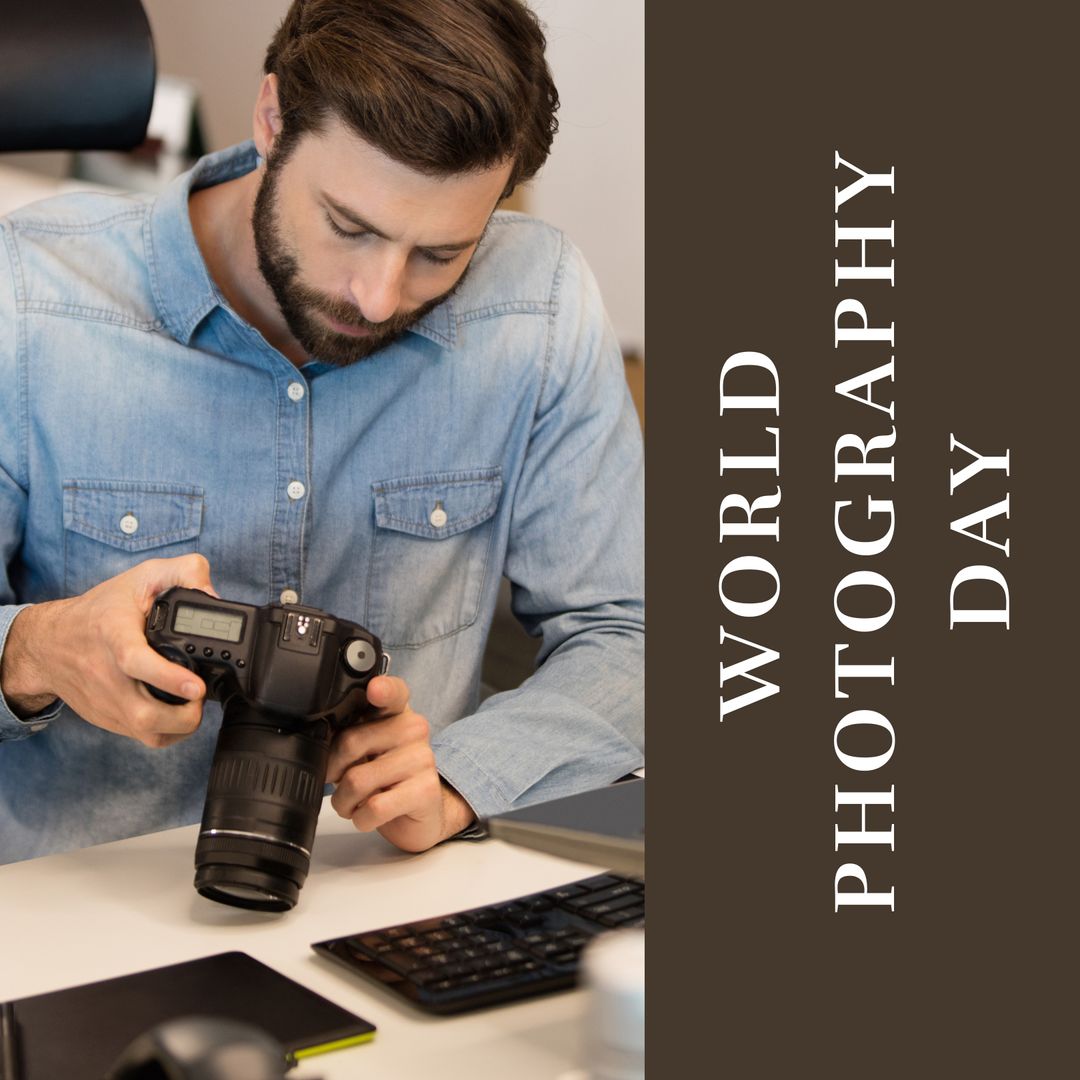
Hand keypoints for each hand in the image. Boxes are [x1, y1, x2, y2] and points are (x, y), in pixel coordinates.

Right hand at [1, 555, 218, 747]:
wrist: (50, 643)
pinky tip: (179, 712)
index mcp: (113, 635)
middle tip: (200, 693)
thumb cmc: (102, 609)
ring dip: (180, 727)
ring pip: (147, 734)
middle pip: (145, 715)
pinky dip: (168, 731)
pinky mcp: (108, 719)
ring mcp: (107, 702)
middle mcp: (107, 675)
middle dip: (185, 716)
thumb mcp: (143, 576)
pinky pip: (144, 738)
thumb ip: (184, 572)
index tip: (197, 685)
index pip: (135, 661)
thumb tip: (213, 595)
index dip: (168, 678)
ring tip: (193, 703)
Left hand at [327, 675, 475, 851]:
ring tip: (354, 802)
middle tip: (340, 781)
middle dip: (332, 771)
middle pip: (351, 742)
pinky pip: (375, 807)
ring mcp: (422, 759)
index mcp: (396, 712)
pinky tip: (369, 814)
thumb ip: (345, 736)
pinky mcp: (425, 791)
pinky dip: (361, 818)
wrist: (420, 812)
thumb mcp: (364, 750)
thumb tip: (318, 739)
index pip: (393, 692)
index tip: (374, 689)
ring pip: (358, 780)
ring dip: (344, 801)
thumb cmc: (385, 777)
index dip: (382, 689)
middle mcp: (413, 729)